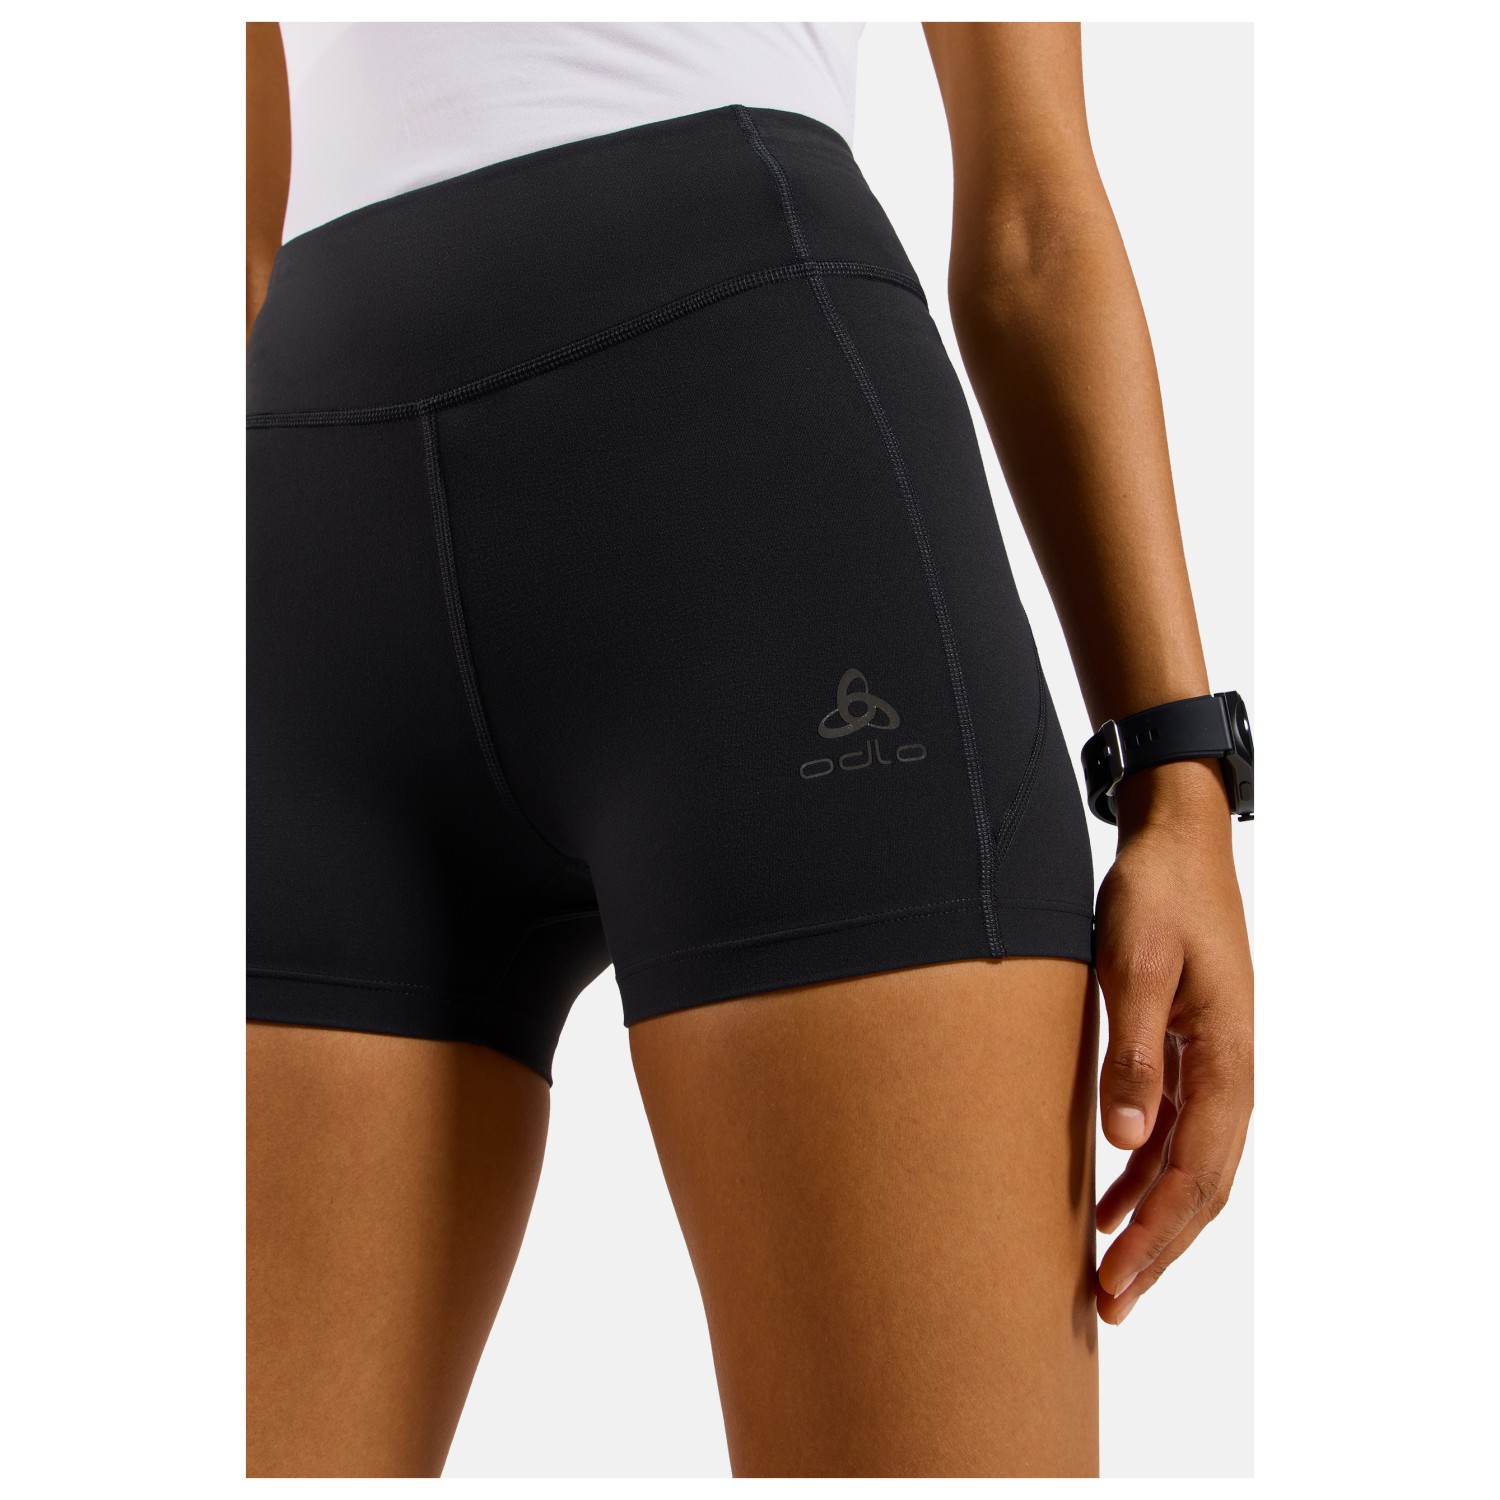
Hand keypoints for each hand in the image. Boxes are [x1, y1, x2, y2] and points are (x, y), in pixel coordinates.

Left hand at [1091, 759, 1253, 1323]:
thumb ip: (1133, 1052)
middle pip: (1201, 1185)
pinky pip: (1177, 1132)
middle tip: (1108, 1304)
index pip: (1195, 1173)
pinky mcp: (1189, 1049)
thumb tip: (1126, 1142)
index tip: (1114, 1283)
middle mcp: (1229, 1072)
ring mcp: (1213, 1063)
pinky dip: (1146, 1174)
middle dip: (1156, 1249)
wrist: (1176, 842)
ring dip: (1152, 1220)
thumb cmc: (1156, 895)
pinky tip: (1109, 1196)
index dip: (1155, 1236)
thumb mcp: (1134, 966)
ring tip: (1107, 1271)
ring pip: (1191, 1166)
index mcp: (1226, 1059)